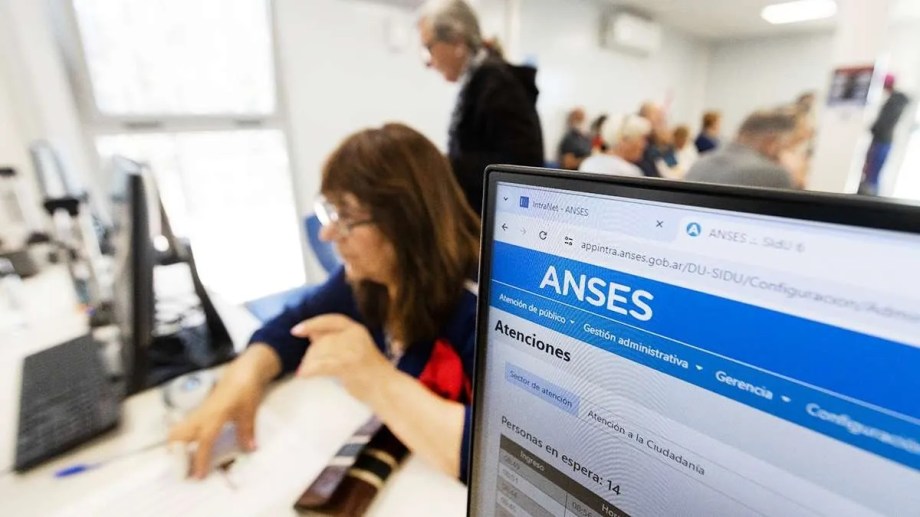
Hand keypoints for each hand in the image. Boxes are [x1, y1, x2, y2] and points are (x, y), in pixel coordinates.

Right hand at [167, 353, 269, 477]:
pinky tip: (188, 449)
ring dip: (176, 446)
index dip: (200, 458)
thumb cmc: (245, 389)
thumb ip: (248, 430)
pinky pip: (184, 427)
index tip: (198, 475)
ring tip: (183, 462)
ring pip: (178, 430)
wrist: (242, 371)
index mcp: (215, 415)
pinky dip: (181, 439)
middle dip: (177, 454)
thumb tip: (250, 448)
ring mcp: (198, 412)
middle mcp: (201, 415)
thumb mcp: (250, 410)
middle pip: (179, 435)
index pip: (204, 440)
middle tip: (183, 471)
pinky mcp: (199, 411)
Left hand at [291, 314, 391, 401]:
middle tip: (304, 365)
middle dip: (310, 353)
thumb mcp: (353, 349)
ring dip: (308, 363)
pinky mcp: (347, 365)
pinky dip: (309, 370)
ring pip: (320, 352)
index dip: (312, 323)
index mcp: (357, 330)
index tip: (295, 331)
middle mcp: (355, 336)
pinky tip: (303, 375)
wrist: (386, 389)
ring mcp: (352, 350)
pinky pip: (321, 366)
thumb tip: (311, 333)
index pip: (332, 320)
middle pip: (323, 340)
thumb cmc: (369, 372)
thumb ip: (334, 340)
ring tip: (305, 371)